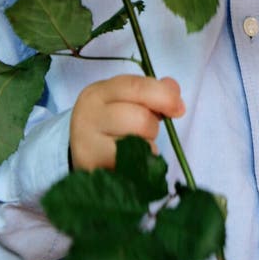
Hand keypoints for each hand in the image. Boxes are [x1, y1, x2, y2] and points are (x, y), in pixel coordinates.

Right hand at [69, 74, 185, 170]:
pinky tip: (131, 161)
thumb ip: (151, 91)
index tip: (179, 109)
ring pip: (137, 145)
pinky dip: (139, 165)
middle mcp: (89, 116)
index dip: (163, 96)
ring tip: (135, 146)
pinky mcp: (93, 171)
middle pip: (139, 119)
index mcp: (98, 93)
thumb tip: (173, 89)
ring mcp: (87, 145)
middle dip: (152, 127)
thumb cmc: (109, 121)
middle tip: (146, 131)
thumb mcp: (124, 99)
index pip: (135, 88)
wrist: (79, 150)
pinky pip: (131, 168)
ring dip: (147, 147)